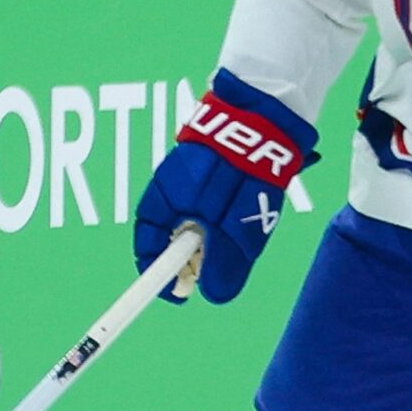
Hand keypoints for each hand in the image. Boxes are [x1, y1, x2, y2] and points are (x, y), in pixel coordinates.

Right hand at [133, 74, 316, 304]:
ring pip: (198, 220)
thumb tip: (214, 296)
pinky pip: (214, 201)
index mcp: (161, 200)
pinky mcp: (213, 165)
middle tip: (218, 272)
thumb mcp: (232, 228)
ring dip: (216, 236)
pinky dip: (228, 215)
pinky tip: (248, 209)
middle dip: (194, 259)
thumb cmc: (238, 169)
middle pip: (173, 237)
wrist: (263, 114)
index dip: (159, 276)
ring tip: (242, 233)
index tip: (177, 296)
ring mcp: (190, 175)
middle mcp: (170, 188)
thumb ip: (222, 264)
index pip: (148, 247)